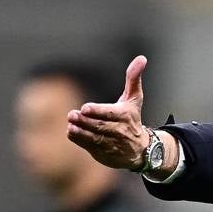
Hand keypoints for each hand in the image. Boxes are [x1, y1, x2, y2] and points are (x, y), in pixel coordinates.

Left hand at [66, 55, 148, 169]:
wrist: (140, 150)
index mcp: (126, 116)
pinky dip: (80, 140)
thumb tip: (141, 58)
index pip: (110, 114)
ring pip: (94, 137)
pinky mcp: (104, 154)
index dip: (97, 112)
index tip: (84, 108)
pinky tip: (71, 132)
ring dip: (81, 132)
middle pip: (100, 126)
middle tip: (72, 115)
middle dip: (85, 121)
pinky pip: (90, 146)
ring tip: (70, 125)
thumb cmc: (133, 119)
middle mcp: (120, 131)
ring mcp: (112, 144)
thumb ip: (134, 79)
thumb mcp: (135, 99)